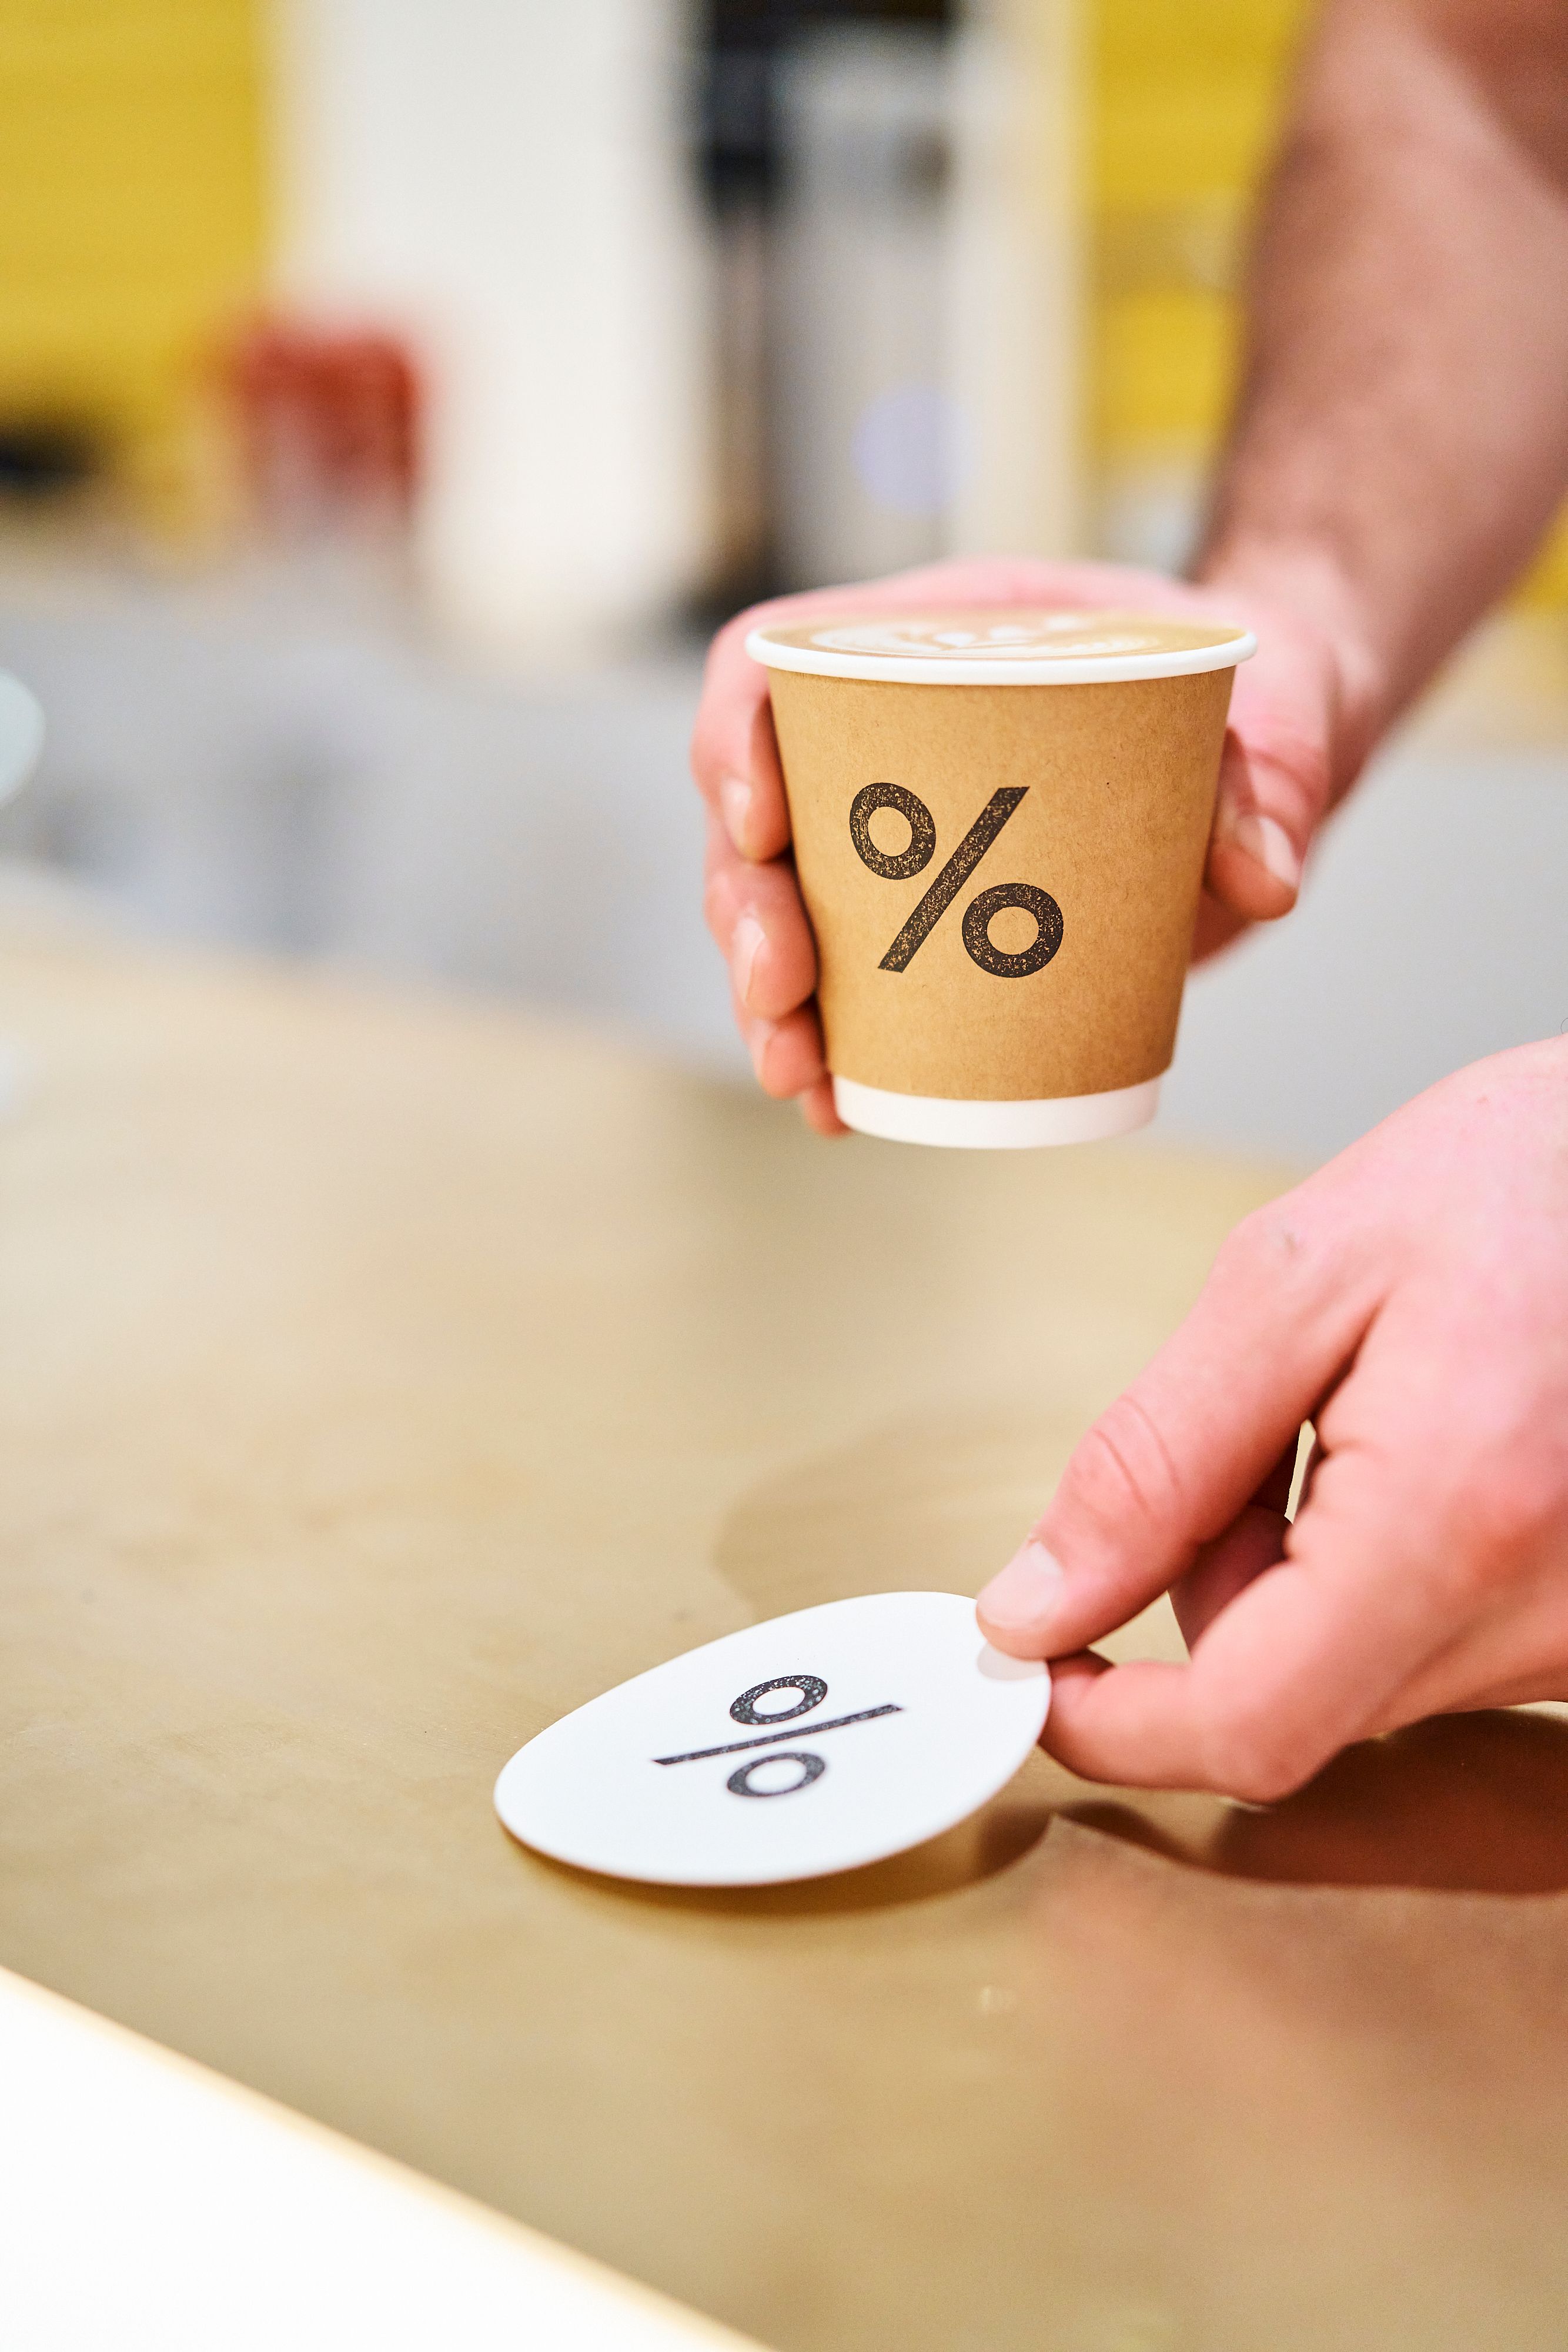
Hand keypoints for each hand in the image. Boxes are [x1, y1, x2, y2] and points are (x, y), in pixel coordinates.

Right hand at [690, 554, 1372, 1131]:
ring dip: (768, 1000)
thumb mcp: (1280, 697)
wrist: (1266, 739)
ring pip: (781, 909)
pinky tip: (838, 1105)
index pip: (776, 661)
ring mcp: (896, 834)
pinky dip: (834, 1044)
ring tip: (801, 1074)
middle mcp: (886, 736)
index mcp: (934, 636)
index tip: (761, 826)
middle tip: (782, 994)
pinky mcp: (931, 918)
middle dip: (747, 913)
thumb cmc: (1249, 683)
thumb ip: (1277, 767)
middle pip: (756, 815)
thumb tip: (1264, 878)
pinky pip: (849, 978)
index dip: (737, 741)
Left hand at [976, 1040, 1567, 1798]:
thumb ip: (1155, 1459)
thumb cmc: (1519, 1180)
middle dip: (1213, 1583)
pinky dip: (1382, 1570)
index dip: (1115, 1720)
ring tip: (1358, 1410)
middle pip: (1293, 1699)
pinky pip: (1435, 1646)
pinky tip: (1420, 1449)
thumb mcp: (1296, 1278)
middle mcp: (1544, 1615)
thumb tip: (1038, 1601)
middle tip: (1252, 1426)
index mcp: (1456, 1519)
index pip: (1248, 1723)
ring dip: (1302, 1570)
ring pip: (1358, 1675)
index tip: (1036, 1661)